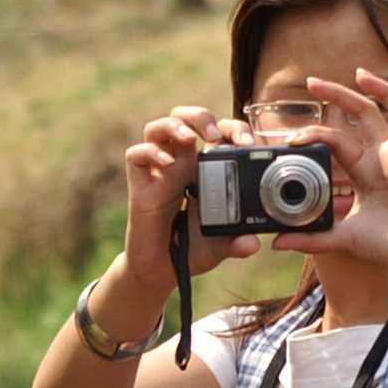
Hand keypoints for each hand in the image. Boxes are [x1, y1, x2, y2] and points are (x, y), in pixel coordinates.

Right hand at [120, 105, 257, 296]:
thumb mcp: (220, 246)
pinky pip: (136, 156)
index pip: (217, 133)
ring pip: (158, 128)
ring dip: (174, 124)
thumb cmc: (190, 251)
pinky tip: (166, 164)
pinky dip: (150, 152)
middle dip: (200, 116)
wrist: (160, 272)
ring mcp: (159, 174)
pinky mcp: (140, 187)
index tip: (248, 143)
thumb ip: (236, 243)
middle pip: (185, 119)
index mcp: (205, 170)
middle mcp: (181, 165)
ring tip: (189, 137)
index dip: (232, 129)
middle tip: (214, 134)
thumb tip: (252, 243)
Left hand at [268, 70, 387, 281]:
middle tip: (312, 81)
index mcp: (363, 171)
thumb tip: (276, 242)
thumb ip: (311, 238)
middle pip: (360, 115)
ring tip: (359, 74)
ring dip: (378, 89)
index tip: (290, 138)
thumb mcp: (343, 239)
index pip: (336, 139)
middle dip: (338, 95)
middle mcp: (382, 158)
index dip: (315, 133)